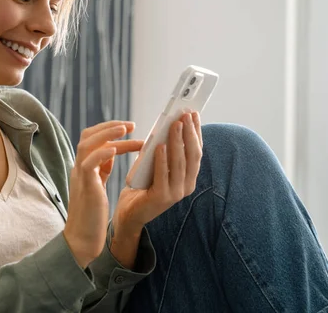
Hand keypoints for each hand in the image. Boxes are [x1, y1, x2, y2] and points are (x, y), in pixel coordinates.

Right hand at [63, 121, 143, 267]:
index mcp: (84, 166)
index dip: (109, 130)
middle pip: (88, 136)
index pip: (93, 138)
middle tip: (131, 125)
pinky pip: (88, 164)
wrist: (82, 238)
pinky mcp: (85, 187)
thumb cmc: (92, 214)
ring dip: (107, 134)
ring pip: (87, 145)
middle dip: (110, 126)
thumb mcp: (97, 185)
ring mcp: (80, 176)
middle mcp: (80, 167)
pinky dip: (101, 154)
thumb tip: (111, 152)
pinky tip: (115, 149)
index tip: (129, 128)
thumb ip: (101, 168)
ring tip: (125, 129)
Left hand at [113, 112, 202, 240]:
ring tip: (174, 124)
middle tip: (185, 115)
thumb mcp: (157, 165)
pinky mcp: (161, 198)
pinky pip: (163, 175)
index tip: (193, 114)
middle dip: (189, 133)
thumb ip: (165, 151)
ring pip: (180, 163)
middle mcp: (187, 186)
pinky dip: (162, 159)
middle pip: (192, 155)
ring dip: (177, 141)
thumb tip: (168, 125)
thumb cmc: (143, 185)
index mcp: (189, 177)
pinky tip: (159, 146)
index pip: (197, 151)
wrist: (130, 213)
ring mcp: (176, 193)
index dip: (196, 132)